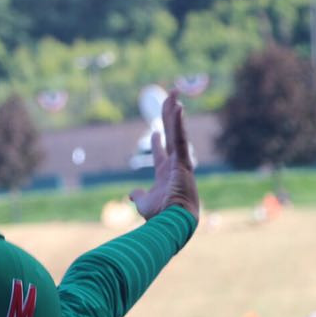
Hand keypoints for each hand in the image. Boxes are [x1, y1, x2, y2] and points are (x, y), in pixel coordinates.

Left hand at [129, 90, 198, 220]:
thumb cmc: (159, 217)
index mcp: (166, 174)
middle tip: (169, 98)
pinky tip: (178, 107)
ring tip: (174, 93)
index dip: (157, 141)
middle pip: (171, 134)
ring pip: (177, 131)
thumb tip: (131, 193)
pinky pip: (180, 139)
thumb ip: (138, 196)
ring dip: (175, 112)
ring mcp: (180, 162)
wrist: (170, 223)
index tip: (154, 131)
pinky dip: (179, 123)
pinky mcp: (183, 162)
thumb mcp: (144, 203)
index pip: (162, 153)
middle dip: (169, 116)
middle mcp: (175, 165)